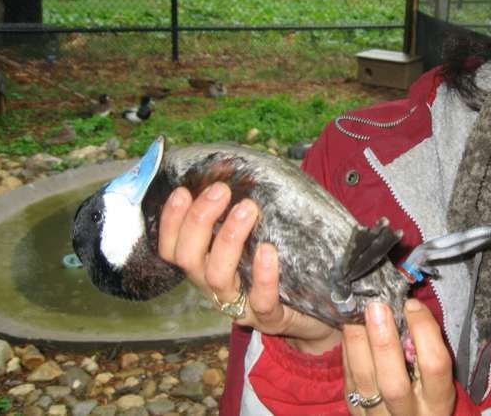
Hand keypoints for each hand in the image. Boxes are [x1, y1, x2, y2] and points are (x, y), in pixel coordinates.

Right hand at [158, 182, 340, 352]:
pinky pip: (262, 300)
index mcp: (207, 268)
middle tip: (221, 191)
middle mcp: (216, 289)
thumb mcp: (257, 240)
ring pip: (218, 277)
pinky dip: (263, 275)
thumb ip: (244, 214)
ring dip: (229, 238)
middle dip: (199, 221)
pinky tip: (268, 250)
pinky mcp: (270, 319)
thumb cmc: (284, 268)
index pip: (173, 248)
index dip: (171, 221)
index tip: (183, 191)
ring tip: (247, 209)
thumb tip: (241, 170)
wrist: (319, 313)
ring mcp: (241, 307)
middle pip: (189, 259)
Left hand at [342, 299, 455, 415]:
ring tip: (356, 314)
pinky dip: (348, 351)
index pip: (434, 365)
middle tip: (376, 307)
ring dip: (357, 343)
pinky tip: (349, 330)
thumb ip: (426, 347)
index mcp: (437, 402)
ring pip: (364, 382)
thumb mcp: (436, 377)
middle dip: (383, 342)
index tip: (411, 305)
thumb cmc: (425, 391)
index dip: (424, 331)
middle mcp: (409, 414)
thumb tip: (408, 307)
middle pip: (394, 384)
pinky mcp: (355, 412)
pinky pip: (349, 380)